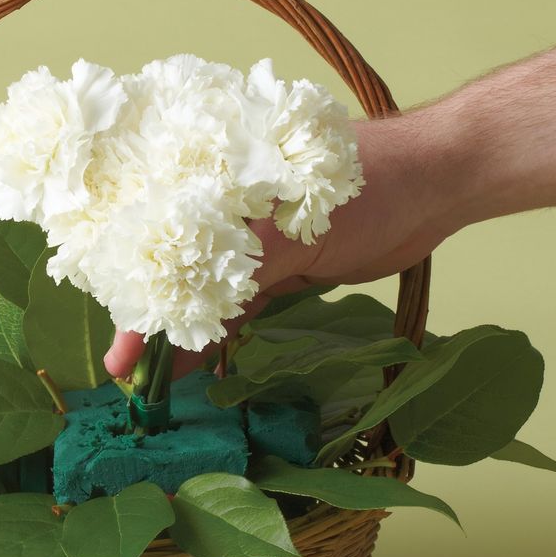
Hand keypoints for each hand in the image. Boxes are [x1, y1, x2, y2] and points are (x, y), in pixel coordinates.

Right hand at [103, 114, 458, 379]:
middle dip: (149, 315)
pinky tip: (193, 364)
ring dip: (183, 331)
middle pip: (175, 265)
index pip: (159, 232)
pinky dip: (219, 332)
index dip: (134, 285)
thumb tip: (191, 300)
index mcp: (220, 178)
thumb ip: (248, 260)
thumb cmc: (366, 184)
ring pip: (206, 290)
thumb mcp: (301, 221)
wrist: (435, 185)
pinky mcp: (282, 266)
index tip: (120, 338)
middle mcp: (226, 206)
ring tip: (149, 378)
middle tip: (124, 371)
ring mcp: (254, 240)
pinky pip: (240, 304)